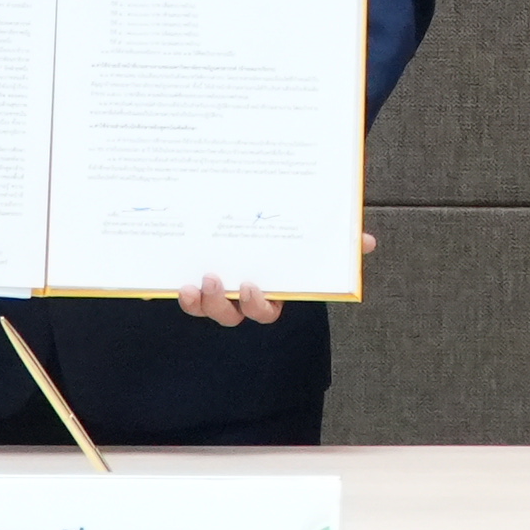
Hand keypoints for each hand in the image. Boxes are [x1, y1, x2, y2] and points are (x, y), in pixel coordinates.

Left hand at [178, 233, 371, 328]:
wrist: (230, 216)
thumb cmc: (279, 234)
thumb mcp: (305, 235)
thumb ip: (336, 240)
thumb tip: (366, 242)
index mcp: (267, 288)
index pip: (266, 308)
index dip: (259, 304)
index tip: (253, 286)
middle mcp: (238, 295)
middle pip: (230, 314)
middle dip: (222, 304)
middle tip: (216, 280)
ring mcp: (211, 291)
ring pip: (203, 309)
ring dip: (197, 303)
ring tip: (191, 283)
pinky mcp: (187, 283)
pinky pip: (176, 295)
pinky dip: (167, 293)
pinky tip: (163, 283)